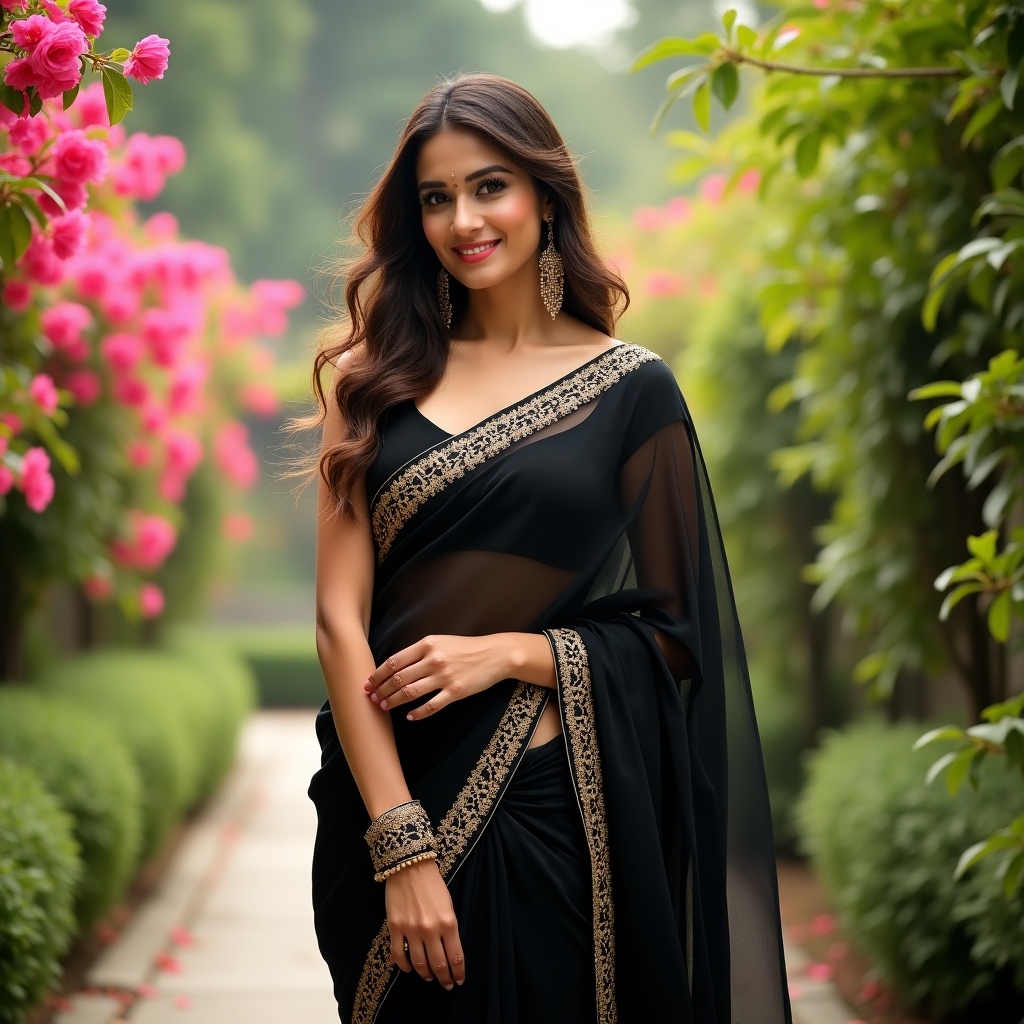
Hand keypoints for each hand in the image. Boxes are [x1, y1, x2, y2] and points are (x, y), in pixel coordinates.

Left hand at [365, 634, 511, 719]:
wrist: (494, 654)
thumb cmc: (465, 648)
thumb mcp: (441, 642)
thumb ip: (419, 652)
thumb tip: (394, 666)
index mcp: (427, 645)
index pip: (394, 661)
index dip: (378, 674)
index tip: (368, 683)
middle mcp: (434, 660)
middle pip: (399, 678)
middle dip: (381, 690)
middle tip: (372, 699)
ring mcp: (445, 677)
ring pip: (410, 692)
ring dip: (394, 701)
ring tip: (385, 707)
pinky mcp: (456, 692)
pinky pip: (431, 706)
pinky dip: (417, 713)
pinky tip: (410, 717)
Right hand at [386, 859, 464, 988]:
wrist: (410, 865)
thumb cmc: (433, 883)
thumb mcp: (449, 904)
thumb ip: (449, 927)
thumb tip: (448, 949)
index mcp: (448, 922)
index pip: (456, 957)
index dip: (458, 973)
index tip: (458, 981)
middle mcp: (430, 929)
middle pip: (439, 964)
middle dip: (444, 978)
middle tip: (446, 985)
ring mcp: (411, 929)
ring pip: (419, 963)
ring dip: (426, 974)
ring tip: (430, 978)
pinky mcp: (395, 927)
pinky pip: (398, 955)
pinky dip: (404, 966)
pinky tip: (409, 969)